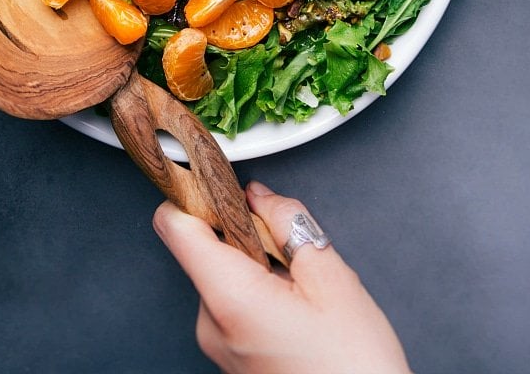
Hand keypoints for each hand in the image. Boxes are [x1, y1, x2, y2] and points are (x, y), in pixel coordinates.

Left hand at [153, 181, 411, 373]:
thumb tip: (260, 195)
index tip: (215, 175)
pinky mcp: (231, 359)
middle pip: (205, 247)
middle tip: (293, 251)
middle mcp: (210, 324)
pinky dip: (259, 293)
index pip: (174, 225)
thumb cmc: (355, 369)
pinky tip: (298, 312)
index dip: (191, 191)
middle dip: (244, 233)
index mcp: (229, 298)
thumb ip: (290, 224)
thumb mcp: (333, 281)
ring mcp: (218, 346)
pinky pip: (232, 305)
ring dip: (257, 266)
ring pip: (223, 275)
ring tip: (305, 292)